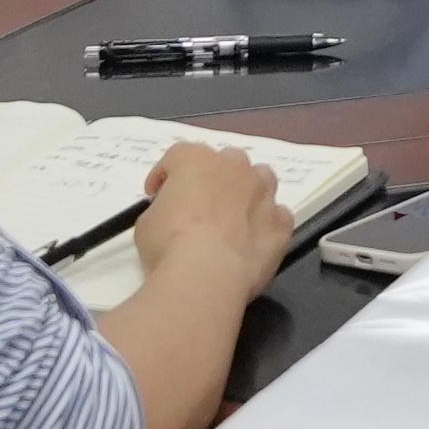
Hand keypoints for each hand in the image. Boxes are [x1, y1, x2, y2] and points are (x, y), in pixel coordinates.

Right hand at [135, 142, 292, 289]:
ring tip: (231, 217)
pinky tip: (252, 240)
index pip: (178, 155)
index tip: (156, 195)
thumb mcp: (147, 222)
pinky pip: (277, 215)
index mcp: (197, 160)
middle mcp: (235, 167)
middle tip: (197, 205)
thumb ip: (162, 208)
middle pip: (225, 161)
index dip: (165, 175)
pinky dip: (265, 223)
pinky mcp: (281, 224)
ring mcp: (264, 193)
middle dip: (212, 179)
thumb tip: (170, 215)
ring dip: (246, 192)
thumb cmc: (169, 243)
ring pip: (260, 179)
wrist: (206, 273)